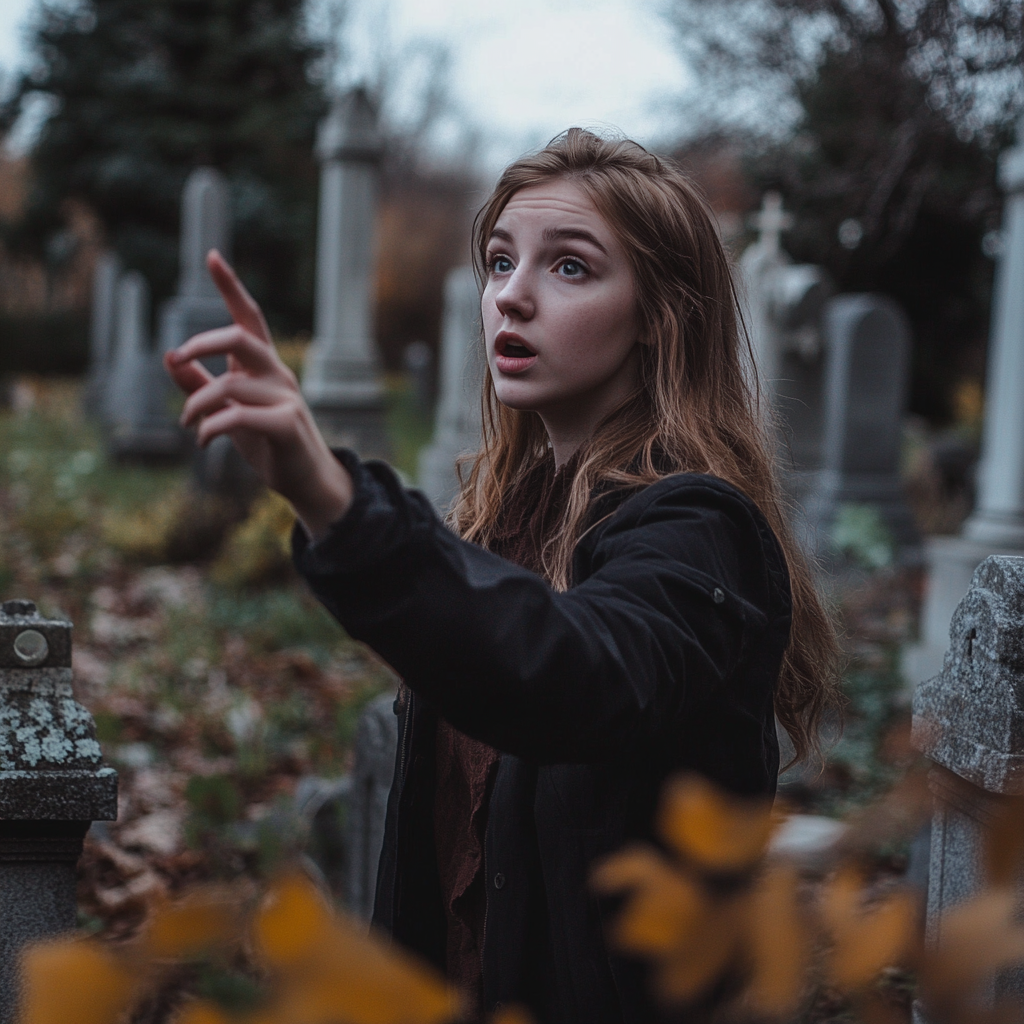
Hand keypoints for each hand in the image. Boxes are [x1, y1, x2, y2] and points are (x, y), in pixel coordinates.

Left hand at [164, 249, 352, 538]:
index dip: (231, 287)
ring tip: (187, 422)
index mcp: (264, 366)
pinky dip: (210, 427)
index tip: (212, 256)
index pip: (249, 318)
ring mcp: (286, 397)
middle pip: (240, 337)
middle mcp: (277, 374)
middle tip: (179, 358)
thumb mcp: (228, 410)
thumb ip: (199, 384)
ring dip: (196, 404)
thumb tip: (168, 354)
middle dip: (202, 343)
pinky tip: (203, 441)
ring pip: (229, 384)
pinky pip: (237, 416)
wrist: (305, 478)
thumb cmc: (267, 441)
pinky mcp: (286, 424)